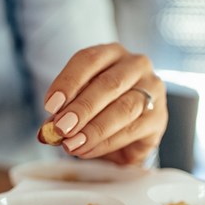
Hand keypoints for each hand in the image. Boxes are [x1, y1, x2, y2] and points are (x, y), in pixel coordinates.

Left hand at [41, 43, 167, 164]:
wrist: (128, 132)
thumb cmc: (99, 108)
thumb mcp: (78, 104)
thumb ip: (63, 114)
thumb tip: (46, 132)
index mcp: (112, 53)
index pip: (89, 60)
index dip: (68, 82)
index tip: (50, 105)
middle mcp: (136, 66)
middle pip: (108, 84)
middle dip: (81, 109)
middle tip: (60, 128)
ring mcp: (152, 90)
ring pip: (124, 108)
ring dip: (94, 129)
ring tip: (71, 145)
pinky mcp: (159, 117)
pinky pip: (132, 130)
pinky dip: (106, 143)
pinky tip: (87, 150)